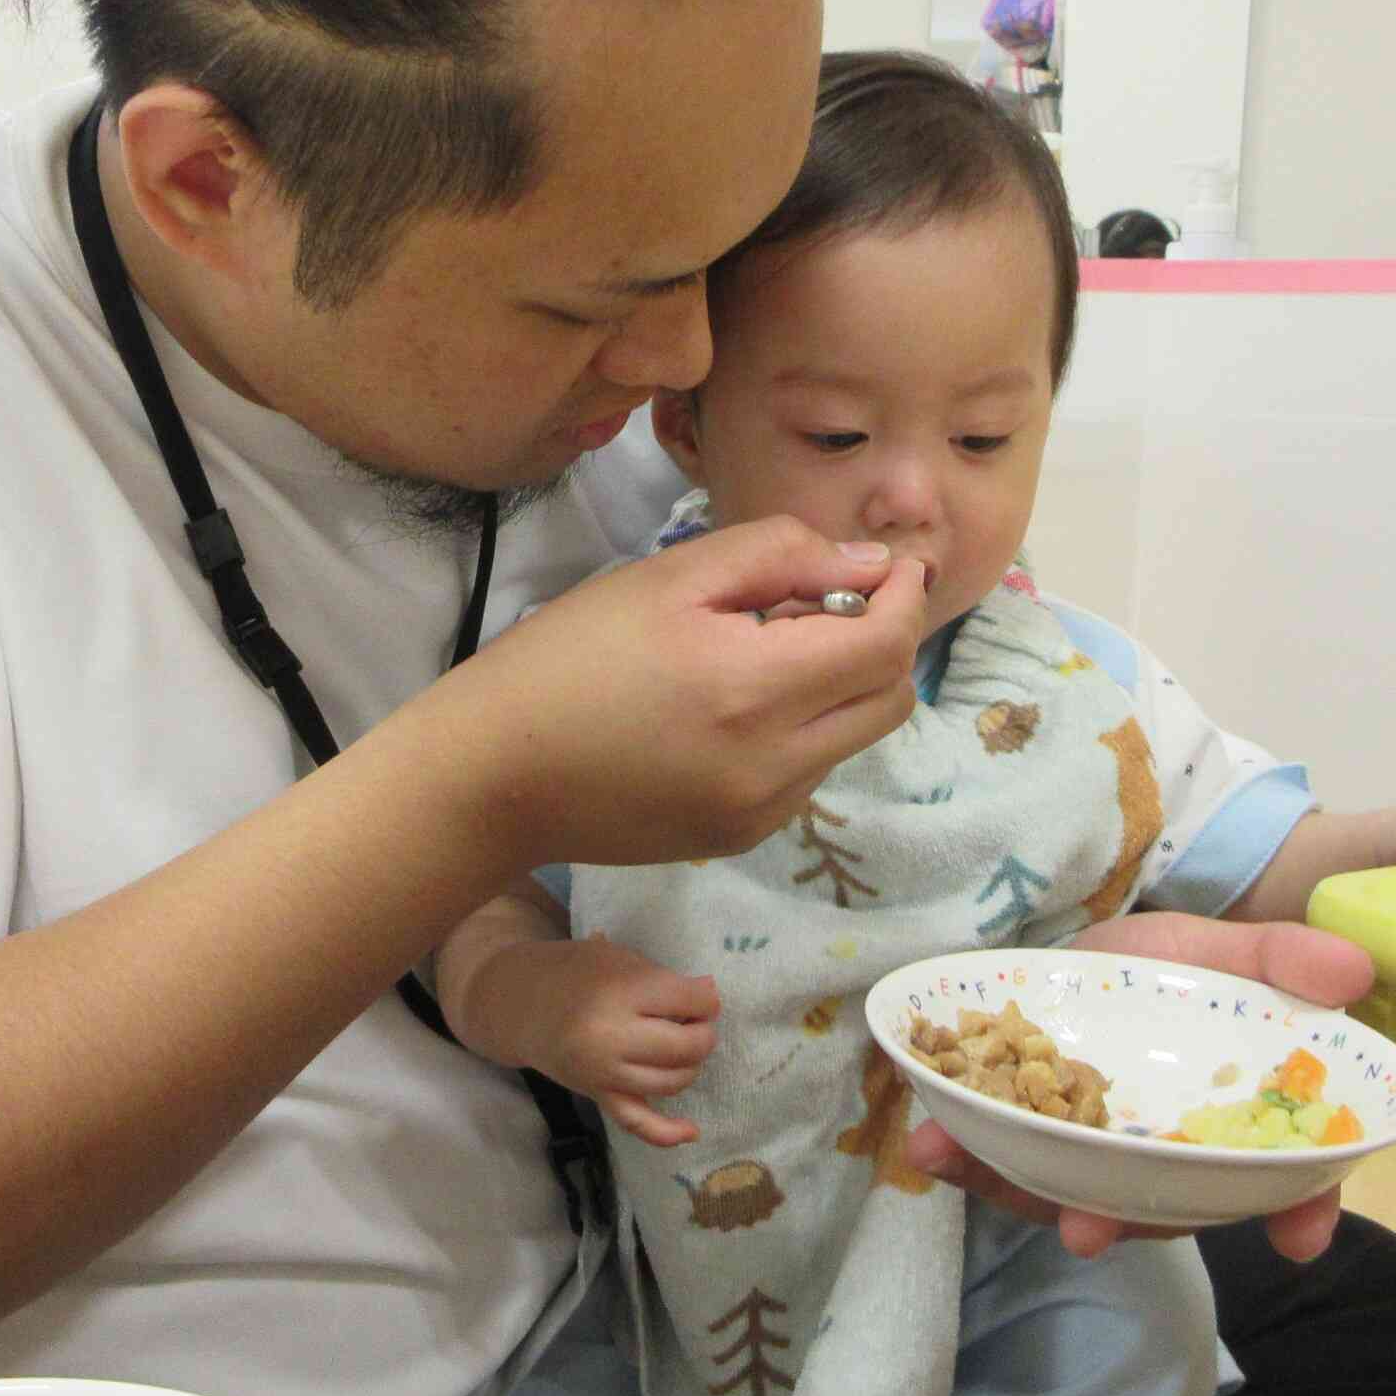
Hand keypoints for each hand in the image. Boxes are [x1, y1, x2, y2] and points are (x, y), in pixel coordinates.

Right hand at [432, 519, 926, 870]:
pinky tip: (731, 707)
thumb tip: (871, 564)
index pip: (886, 644)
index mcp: (753, 690)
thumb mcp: (667, 578)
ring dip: (838, 687)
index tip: (889, 566)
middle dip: (882, 641)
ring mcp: (761, 813)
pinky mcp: (740, 838)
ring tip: (758, 653)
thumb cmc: (567, 658)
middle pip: (892, 698)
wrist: (492, 774)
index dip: (902, 596)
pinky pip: (808, 773)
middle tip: (822, 603)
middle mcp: (773, 765)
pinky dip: (800, 729)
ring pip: (853, 737)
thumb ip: (779, 557)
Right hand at [449, 936, 720, 1148]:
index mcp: (620, 992)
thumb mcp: (618, 957)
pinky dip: (667, 1133)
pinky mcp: (598, 1095)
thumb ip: (662, 978)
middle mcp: (612, 1036)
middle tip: (695, 1021)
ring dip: (689, 1066)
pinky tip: (692, 1131)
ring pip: (671, 1081)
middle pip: (686, 1046)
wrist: (521, 1004)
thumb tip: (709, 995)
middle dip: (703, 1033)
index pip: (689, 1001)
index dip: (706, 999)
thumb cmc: (575, 972)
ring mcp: (604, 1072)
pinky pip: (636, 1122)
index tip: (702, 995)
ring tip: (681, 1046)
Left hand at [900, 909, 1378, 1264]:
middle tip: (1088, 1230)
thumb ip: (1283, 961)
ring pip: (1064, 1194)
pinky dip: (963, 1156)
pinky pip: (999, 1159)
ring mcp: (1089, 1154)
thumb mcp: (1230, 950)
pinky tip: (931, 1142)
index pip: (1278, 1178)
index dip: (1298, 1209)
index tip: (1302, 1240)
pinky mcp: (1027, 1131)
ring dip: (1015, 1192)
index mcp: (1228, 1127)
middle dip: (1117, 1222)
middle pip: (1155, 1208)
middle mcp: (1163, 1159)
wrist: (1096, 953)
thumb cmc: (1178, 967)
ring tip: (966, 1166)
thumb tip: (1355, 971)